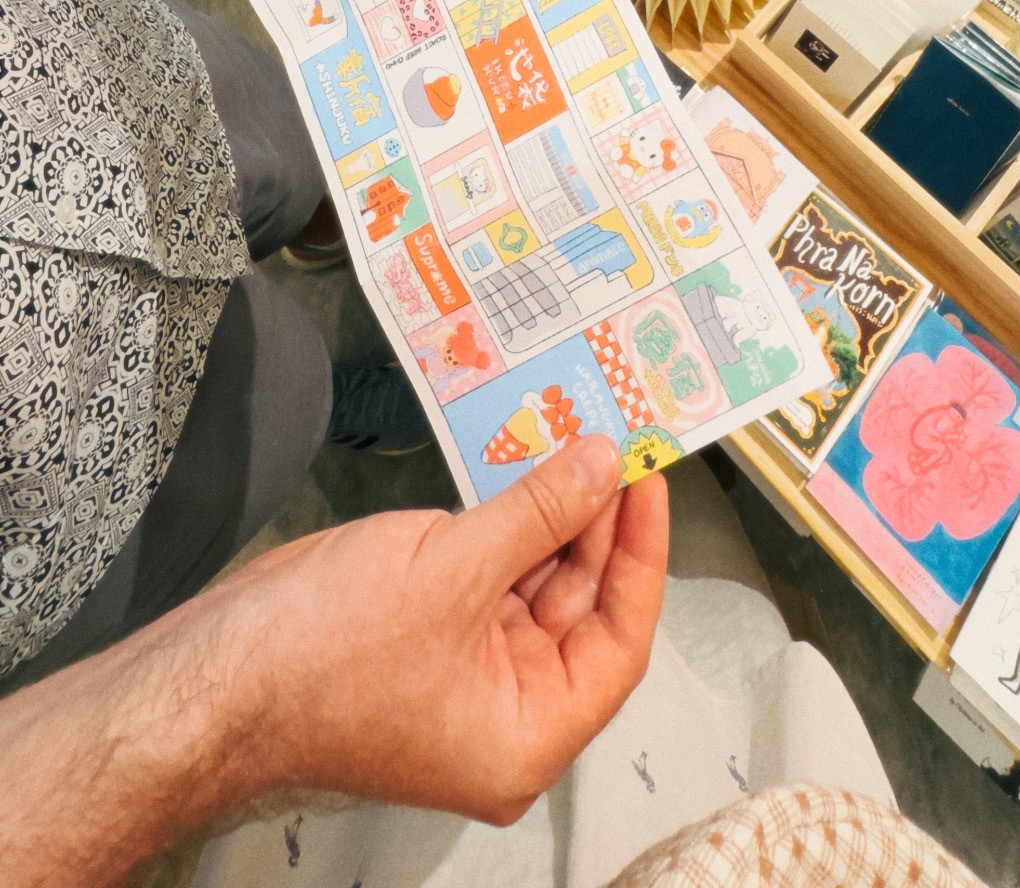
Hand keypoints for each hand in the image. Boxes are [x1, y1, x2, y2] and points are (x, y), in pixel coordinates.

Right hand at [243, 435, 667, 821]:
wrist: (215, 671)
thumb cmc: (316, 662)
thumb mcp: (454, 569)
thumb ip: (539, 513)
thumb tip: (600, 469)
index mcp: (525, 736)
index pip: (620, 642)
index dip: (640, 556)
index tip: (648, 484)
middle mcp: (502, 713)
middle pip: (580, 608)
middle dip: (595, 523)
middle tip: (612, 446)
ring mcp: (462, 675)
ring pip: (535, 584)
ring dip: (553, 514)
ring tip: (573, 440)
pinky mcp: (426, 635)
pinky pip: (488, 574)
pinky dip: (508, 522)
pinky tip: (523, 468)